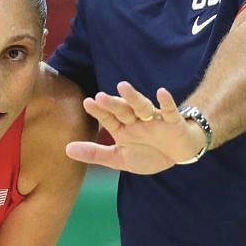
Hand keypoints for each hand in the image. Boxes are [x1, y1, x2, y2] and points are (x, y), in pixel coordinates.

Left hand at [67, 81, 202, 173]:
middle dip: (113, 104)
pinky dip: (166, 102)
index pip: (108, 118)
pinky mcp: (173, 123)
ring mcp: (155, 120)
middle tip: (100, 96)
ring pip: (142, 107)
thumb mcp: (120, 158)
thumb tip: (66, 149)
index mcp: (123, 129)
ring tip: (123, 87)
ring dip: (134, 97)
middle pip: (123, 110)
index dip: (99, 111)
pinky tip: (161, 93)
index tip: (87, 102)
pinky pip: (169, 111)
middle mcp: (137, 121)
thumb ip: (95, 154)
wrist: (178, 156)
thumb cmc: (149, 154)